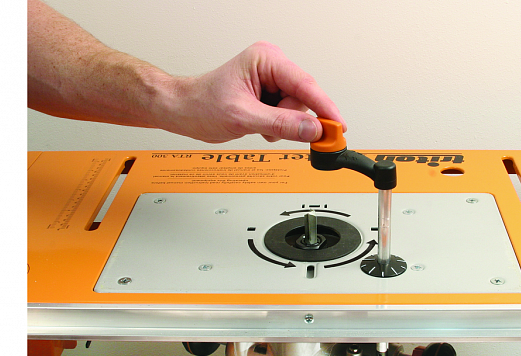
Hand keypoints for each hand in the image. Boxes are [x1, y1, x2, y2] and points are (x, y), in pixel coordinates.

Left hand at [156, 42, 346, 142]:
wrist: (183, 110)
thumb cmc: (201, 104)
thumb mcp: (244, 117)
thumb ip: (281, 124)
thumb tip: (313, 130)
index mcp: (265, 59)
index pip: (305, 84)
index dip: (324, 108)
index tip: (338, 126)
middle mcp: (271, 66)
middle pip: (304, 98)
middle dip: (292, 119)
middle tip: (277, 131)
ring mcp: (271, 81)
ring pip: (297, 109)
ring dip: (283, 124)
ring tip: (259, 125)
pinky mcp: (269, 96)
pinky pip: (288, 115)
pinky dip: (278, 126)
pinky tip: (260, 125)